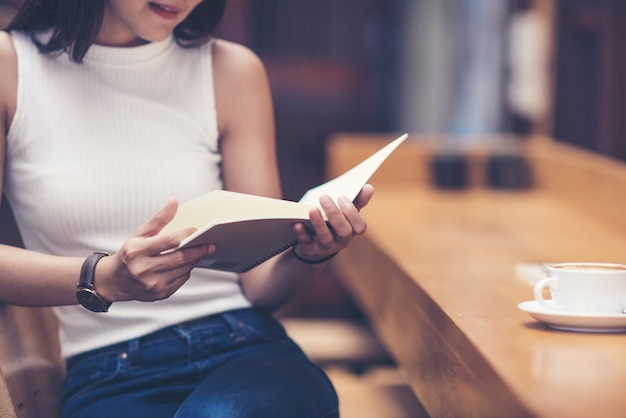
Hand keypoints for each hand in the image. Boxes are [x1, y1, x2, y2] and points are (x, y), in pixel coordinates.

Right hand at [95, 198, 214, 301]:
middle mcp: (143, 269)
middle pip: (181, 258)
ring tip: (198, 252)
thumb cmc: (129, 253)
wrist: (114, 281)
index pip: (169, 241)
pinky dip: (186, 270)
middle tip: (211, 244)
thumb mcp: (140, 234)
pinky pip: (181, 280)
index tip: (197, 231)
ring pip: (184, 270)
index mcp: (137, 251)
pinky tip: (184, 264)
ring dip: (193, 260)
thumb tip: (174, 200)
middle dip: (199, 250)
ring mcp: (151, 284)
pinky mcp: (159, 294)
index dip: (187, 235)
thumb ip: (159, 218)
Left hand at [292, 184, 373, 261]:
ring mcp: (325, 247)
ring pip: (326, 239)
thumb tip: (369, 187)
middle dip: (335, 214)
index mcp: (352, 231)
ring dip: (319, 224)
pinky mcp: (309, 250)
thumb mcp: (345, 212)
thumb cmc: (333, 223)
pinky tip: (298, 224)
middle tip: (324, 197)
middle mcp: (341, 242)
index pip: (359, 226)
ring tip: (312, 209)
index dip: (352, 212)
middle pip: (344, 232)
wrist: (313, 246)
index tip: (341, 196)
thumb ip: (357, 200)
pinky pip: (306, 243)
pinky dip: (302, 234)